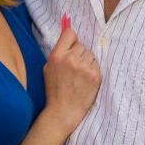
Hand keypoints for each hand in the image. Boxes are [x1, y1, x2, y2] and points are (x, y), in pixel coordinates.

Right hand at [42, 14, 100, 135]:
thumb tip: (68, 34)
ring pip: (90, 54)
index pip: (70, 33)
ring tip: (79, 74)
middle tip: (74, 66)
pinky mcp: (95, 76)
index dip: (71, 39)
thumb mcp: (49, 67)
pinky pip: (96, 64)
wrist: (64, 111)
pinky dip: (92, 70)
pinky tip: (85, 80)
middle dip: (78, 53)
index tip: (72, 44)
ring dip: (86, 61)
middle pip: (81, 44)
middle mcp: (71, 59)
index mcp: (57, 56)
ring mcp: (84, 67)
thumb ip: (58, 51)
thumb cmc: (55, 90)